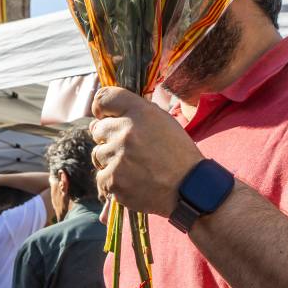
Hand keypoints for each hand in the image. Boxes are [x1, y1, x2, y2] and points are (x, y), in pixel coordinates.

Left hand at [90, 86, 202, 215]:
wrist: (189, 189)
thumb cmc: (178, 154)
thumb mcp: (163, 121)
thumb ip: (135, 112)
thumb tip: (100, 117)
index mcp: (140, 113)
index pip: (104, 98)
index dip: (101, 107)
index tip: (104, 116)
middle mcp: (126, 132)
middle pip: (98, 128)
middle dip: (109, 137)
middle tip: (130, 149)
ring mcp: (118, 157)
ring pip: (98, 154)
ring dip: (111, 159)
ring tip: (134, 167)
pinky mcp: (113, 180)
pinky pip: (101, 176)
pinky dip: (113, 180)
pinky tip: (132, 182)